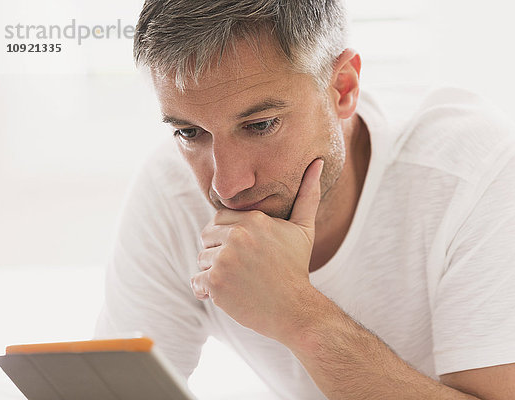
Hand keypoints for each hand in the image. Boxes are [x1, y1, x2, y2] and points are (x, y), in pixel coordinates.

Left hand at [191, 159, 323, 341]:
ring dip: (213, 271)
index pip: (220, 218)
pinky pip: (196, 280)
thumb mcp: (304, 229)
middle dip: (218, 251)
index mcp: (254, 220)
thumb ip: (308, 194)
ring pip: (201, 258)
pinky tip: (228, 293)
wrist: (295, 309)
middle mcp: (237, 236)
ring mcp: (224, 260)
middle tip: (240, 268)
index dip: (228, 235)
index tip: (243, 251)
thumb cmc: (296, 268)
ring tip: (237, 281)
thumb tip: (317, 163)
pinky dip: (206, 290)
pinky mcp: (216, 283)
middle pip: (207, 236)